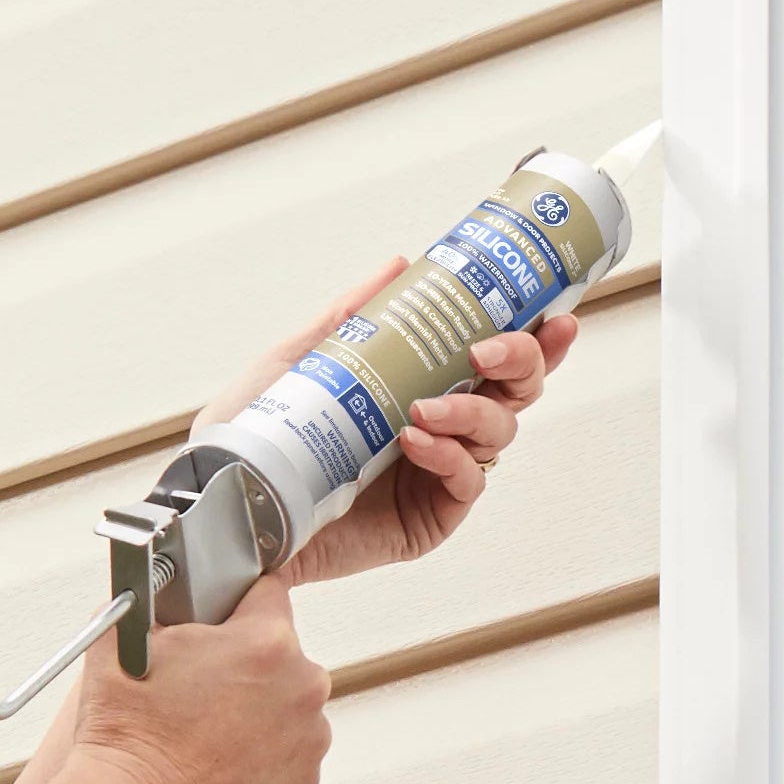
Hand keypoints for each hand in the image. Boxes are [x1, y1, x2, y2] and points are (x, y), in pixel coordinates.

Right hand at [35, 571, 331, 783]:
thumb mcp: (124, 641)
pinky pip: (288, 751)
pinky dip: (262, 753)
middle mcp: (303, 688)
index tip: (217, 622)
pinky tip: (219, 761)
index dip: (234, 606)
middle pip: (280, 654)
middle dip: (244, 663)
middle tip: (198, 686)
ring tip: (205, 731)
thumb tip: (154, 588)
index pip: (267, 594)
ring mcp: (308, 740)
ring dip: (256, 710)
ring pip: (287, 704)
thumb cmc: (125, 736)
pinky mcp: (304, 783)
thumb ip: (152, 601)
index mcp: (268, 642)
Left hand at [206, 270, 579, 583]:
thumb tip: (399, 264)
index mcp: (421, 386)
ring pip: (499, 432)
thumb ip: (349, 315)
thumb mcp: (298, 360)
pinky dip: (450, 456)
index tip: (553, 315)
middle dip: (520, 362)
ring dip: (473, 411)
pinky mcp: (429, 518)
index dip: (534, 338)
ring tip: (423, 409)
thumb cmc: (257, 439)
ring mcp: (439, 473)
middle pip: (516, 391)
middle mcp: (442, 428)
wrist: (229, 506)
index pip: (494, 359)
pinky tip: (415, 443)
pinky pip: (467, 482)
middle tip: (486, 351)